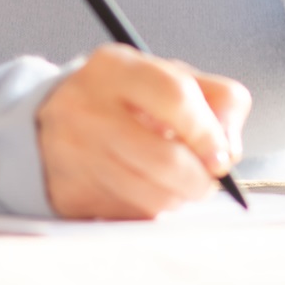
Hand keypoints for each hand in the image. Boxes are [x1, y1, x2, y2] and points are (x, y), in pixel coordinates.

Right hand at [36, 45, 251, 219]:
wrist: (54, 122)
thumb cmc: (124, 100)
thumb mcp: (169, 78)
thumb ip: (217, 99)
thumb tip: (230, 148)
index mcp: (114, 68)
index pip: (176, 97)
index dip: (209, 133)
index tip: (222, 155)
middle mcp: (86, 108)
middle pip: (166, 159)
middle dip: (200, 179)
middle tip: (206, 179)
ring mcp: (71, 154)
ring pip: (153, 197)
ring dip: (178, 198)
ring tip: (174, 183)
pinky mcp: (69, 194)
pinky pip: (131, 217)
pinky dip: (149, 209)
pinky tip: (141, 188)